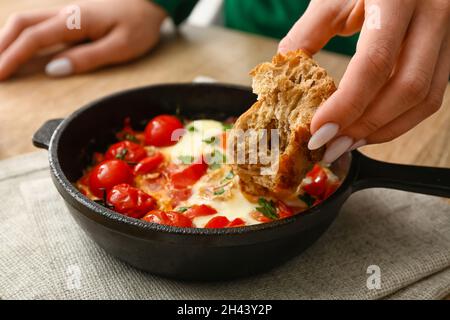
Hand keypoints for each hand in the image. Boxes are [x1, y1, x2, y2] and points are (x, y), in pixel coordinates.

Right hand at [0, 0, 166, 78]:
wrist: (150, 2)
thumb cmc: (139, 25)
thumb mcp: (120, 47)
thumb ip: (87, 58)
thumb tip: (53, 70)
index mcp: (76, 21)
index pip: (34, 38)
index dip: (13, 57)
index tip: (0, 75)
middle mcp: (66, 13)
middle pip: (22, 24)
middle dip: (1, 47)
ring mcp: (67, 13)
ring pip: (27, 21)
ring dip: (8, 39)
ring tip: (0, 61)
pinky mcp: (72, 17)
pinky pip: (39, 23)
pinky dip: (22, 35)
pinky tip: (19, 47)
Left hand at [279, 0, 449, 162]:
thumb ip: (307, 34)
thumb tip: (284, 74)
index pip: (375, 62)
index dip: (346, 104)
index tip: (318, 131)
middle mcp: (432, 13)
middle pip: (406, 88)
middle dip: (364, 125)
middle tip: (330, 145)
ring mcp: (447, 32)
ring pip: (424, 98)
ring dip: (382, 130)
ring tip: (346, 143)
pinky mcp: (448, 49)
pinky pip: (430, 95)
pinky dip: (398, 120)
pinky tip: (368, 129)